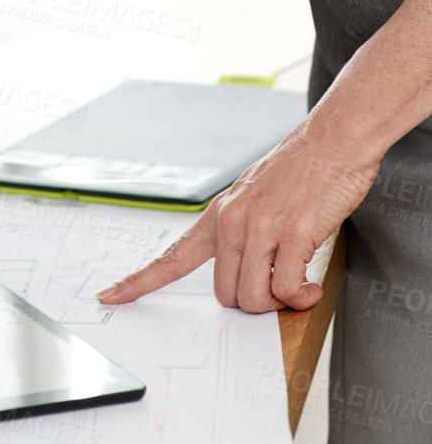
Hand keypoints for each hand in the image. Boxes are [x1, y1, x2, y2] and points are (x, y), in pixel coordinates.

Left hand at [96, 123, 379, 312]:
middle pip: (225, 294)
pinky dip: (301, 298)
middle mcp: (231, 222)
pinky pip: (287, 290)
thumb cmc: (300, 171)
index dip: (139, 281)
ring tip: (299, 284)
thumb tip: (245, 272)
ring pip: (253, 298)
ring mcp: (260, 228)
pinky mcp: (292, 234)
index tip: (110, 296)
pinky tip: (312, 287)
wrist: (332, 141)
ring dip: (280, 303)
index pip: (171, 256)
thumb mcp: (255, 198)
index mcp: (219, 215)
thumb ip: (242, 232)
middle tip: (281, 285)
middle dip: (254, 301)